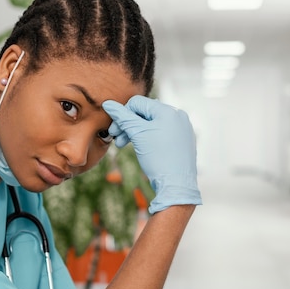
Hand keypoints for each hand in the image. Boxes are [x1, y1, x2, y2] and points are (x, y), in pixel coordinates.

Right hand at [102, 96, 200, 213]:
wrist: (176, 185)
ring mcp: (181, 129)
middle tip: (116, 140)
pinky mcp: (182, 140)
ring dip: (135, 132)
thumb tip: (107, 104)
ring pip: (152, 124)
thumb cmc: (158, 159)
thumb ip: (122, 117)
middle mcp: (177, 116)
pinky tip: (141, 149)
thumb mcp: (137, 135)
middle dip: (128, 125)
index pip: (138, 103)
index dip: (122, 114)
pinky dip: (147, 138)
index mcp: (168, 111)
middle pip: (144, 113)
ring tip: (124, 146)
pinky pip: (161, 132)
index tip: (113, 131)